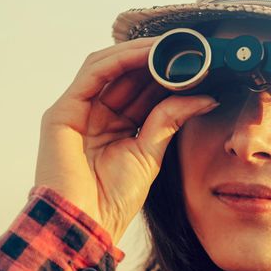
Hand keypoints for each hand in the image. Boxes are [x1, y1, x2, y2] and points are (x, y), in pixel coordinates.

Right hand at [34, 37, 218, 243]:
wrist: (87, 224)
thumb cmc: (114, 197)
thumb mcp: (151, 151)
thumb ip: (171, 119)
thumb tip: (207, 97)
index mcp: (116, 125)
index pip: (141, 89)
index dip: (166, 73)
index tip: (195, 61)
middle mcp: (96, 114)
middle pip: (127, 75)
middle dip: (156, 60)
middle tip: (186, 47)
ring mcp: (78, 111)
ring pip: (109, 67)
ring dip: (139, 53)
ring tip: (169, 46)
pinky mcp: (62, 111)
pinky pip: (93, 75)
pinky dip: (119, 60)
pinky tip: (146, 54)